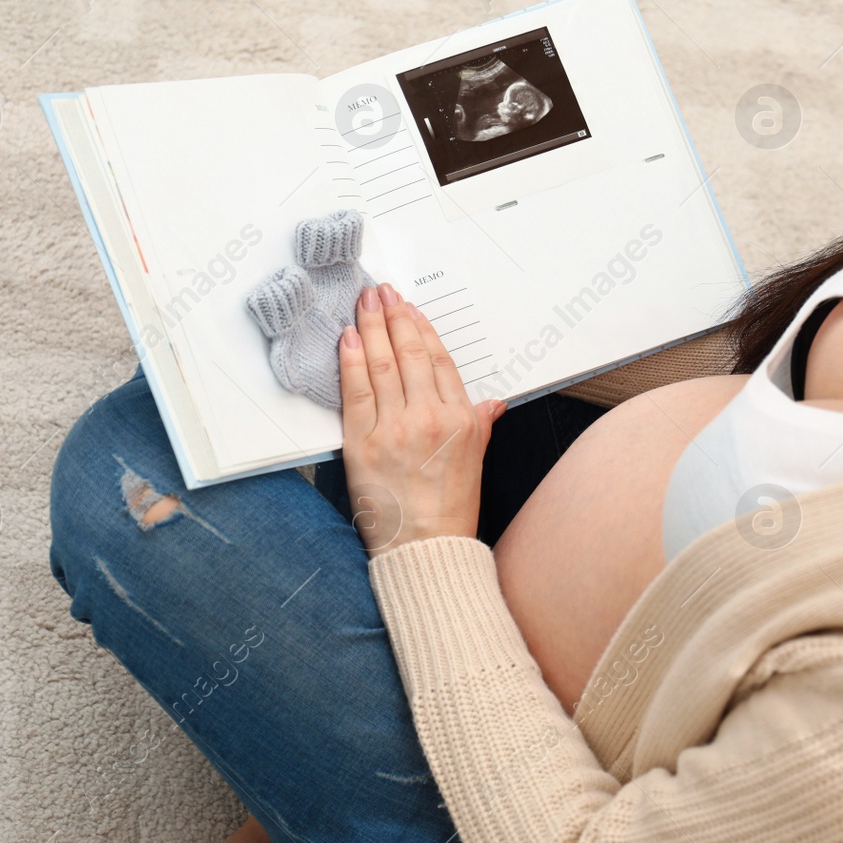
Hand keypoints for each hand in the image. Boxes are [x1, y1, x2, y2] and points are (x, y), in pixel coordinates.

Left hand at [339, 282, 504, 553]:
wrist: (426, 550)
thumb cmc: (451, 510)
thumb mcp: (476, 460)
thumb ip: (482, 423)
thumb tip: (493, 403)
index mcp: (462, 419)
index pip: (438, 361)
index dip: (422, 330)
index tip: (409, 310)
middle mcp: (431, 417)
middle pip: (409, 354)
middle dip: (394, 317)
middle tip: (382, 292)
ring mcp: (396, 428)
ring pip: (382, 364)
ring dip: (371, 327)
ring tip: (363, 304)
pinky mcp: (364, 443)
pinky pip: (356, 390)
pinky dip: (352, 360)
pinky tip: (349, 339)